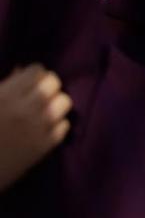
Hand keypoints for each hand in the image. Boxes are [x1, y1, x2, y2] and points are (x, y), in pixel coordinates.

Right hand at [0, 66, 70, 191]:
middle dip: (45, 86)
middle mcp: (25, 109)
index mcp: (5, 96)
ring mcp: (38, 129)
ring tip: (40, 110)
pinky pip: (64, 125)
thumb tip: (21, 69)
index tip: (24, 83)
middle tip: (33, 96)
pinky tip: (42, 128)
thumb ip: (2, 85)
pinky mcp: (44, 148)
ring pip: (65, 102)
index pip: (37, 70)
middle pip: (55, 83)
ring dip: (53, 104)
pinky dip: (56, 125)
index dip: (31, 75)